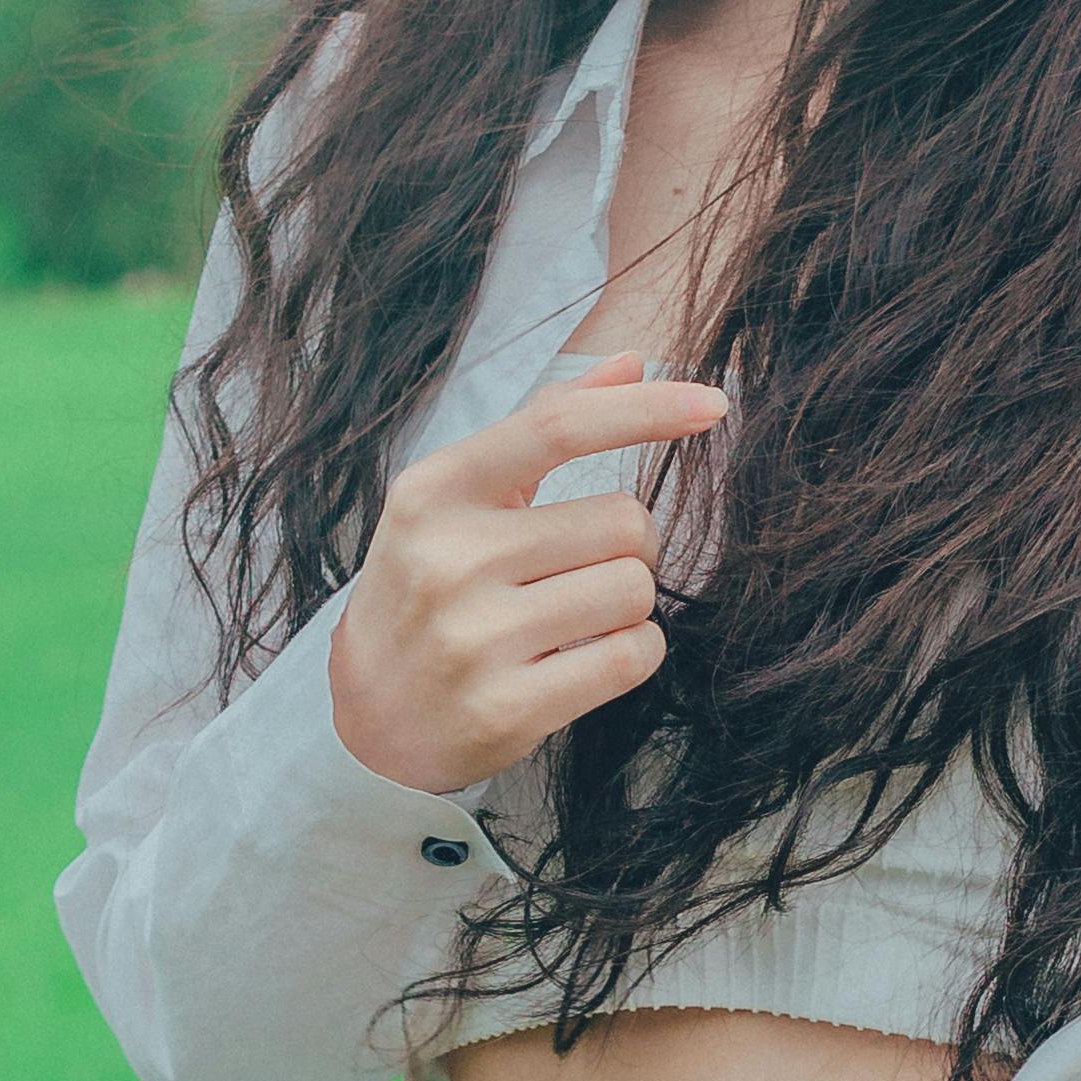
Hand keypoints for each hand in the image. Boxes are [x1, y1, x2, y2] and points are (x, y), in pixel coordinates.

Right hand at [325, 352, 727, 799]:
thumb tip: (630, 362)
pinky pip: (631, 657)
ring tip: (576, 618)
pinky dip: (633, 652)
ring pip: (634, 592)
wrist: (369, 718)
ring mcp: (474, 638)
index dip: (645, 410)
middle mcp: (449, 558)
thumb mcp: (459, 500)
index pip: (556, 428)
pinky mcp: (506, 709)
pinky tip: (587, 658)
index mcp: (434, 491)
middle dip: (630, 546)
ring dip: (630, 604)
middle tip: (586, 569)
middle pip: (622, 522)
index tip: (712, 404)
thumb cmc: (428, 589)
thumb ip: (542, 425)